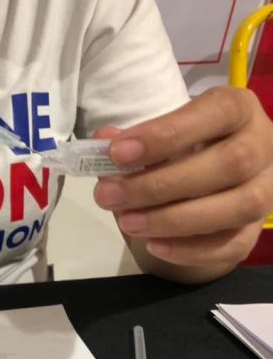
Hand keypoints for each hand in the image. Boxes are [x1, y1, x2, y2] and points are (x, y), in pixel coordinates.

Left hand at [94, 86, 272, 274]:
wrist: (199, 189)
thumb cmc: (175, 153)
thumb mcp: (151, 139)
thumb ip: (128, 142)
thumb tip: (102, 142)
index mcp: (238, 109)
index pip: (216, 112)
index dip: (166, 133)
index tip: (117, 153)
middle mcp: (262, 146)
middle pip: (231, 163)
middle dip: (161, 184)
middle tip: (109, 195)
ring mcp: (268, 190)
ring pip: (239, 206)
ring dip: (175, 219)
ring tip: (128, 222)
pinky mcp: (257, 231)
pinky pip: (234, 244)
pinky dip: (190, 249)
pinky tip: (154, 246)